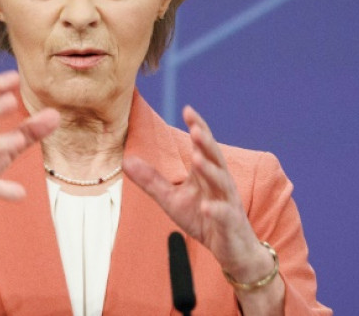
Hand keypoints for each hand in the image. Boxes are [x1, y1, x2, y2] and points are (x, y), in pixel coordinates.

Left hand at [122, 105, 268, 280]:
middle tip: (196, 128)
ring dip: (211, 170)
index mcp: (206, 173)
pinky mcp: (230, 224)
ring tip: (198, 159)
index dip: (198, 127)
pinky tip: (206, 207)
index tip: (187, 109)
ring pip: (221, 183)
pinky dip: (215, 210)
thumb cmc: (203, 219)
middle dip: (206, 143)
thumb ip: (152, 180)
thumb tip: (126, 161)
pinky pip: (223, 215)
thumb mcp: (172, 199)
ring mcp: (227, 202)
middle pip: (214, 158)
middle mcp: (220, 183)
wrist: (232, 250)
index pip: (203, 146)